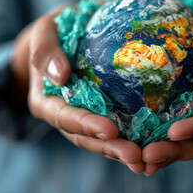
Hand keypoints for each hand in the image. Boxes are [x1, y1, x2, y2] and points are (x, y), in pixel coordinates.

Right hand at [10, 6, 144, 172]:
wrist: (64, 35)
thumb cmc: (53, 32)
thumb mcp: (43, 33)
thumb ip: (45, 52)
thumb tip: (60, 75)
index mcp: (45, 100)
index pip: (64, 116)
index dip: (86, 125)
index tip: (110, 130)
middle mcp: (63, 114)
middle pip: (84, 137)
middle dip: (109, 147)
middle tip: (135, 156)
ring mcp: (82, 116)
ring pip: (100, 140)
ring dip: (121, 151)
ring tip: (144, 160)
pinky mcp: (100, 112)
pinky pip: (113, 128)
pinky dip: (129, 139)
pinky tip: (149, 145)